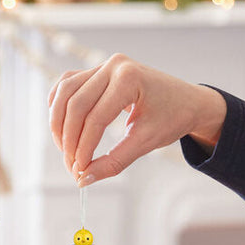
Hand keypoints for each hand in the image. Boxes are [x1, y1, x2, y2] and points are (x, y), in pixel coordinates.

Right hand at [48, 53, 226, 186]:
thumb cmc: (171, 118)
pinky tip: (61, 128)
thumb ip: (113, 162)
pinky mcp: (95, 72)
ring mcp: (102, 66)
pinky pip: (65, 86)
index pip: (95, 118)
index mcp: (130, 78)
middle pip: (75, 105)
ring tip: (65, 149)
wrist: (186, 101)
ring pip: (63, 93)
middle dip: (69, 140)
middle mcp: (113, 66)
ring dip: (58, 124)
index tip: (79, 171)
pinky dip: (58, 107)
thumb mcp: (145, 143)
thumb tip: (83, 179)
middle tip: (72, 166)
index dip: (83, 148)